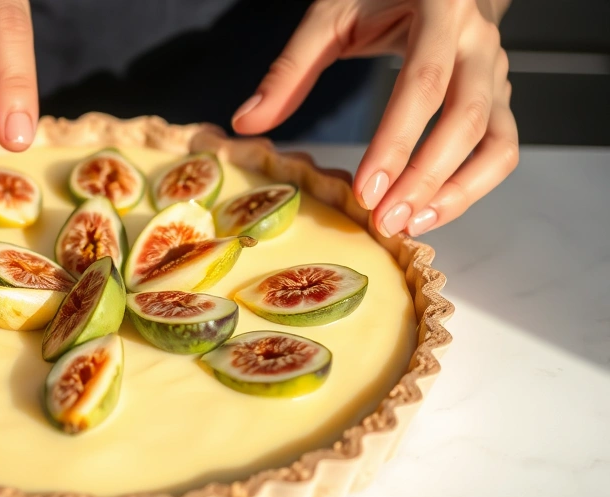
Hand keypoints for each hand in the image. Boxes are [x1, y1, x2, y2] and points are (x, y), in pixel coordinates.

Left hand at [232, 0, 518, 236]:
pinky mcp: (500, 96)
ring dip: (456, 192)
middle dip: (425, 178)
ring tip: (410, 225)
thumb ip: (290, 70)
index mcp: (440, 9)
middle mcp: (478, 40)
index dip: (395, 143)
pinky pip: (500, 148)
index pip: (422, 84)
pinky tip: (429, 212)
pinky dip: (471, 187)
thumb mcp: (331, 16)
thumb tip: (247, 121)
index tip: (366, 190)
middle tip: (385, 220)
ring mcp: (496, 71)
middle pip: (467, 118)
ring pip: (496, 141)